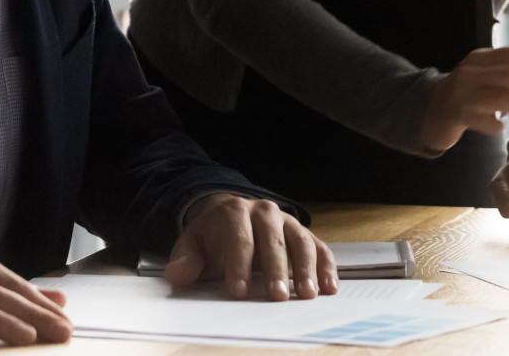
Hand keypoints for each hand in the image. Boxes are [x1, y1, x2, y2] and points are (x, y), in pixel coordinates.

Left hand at [163, 193, 338, 300]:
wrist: (230, 216)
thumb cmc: (212, 237)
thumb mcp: (191, 244)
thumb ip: (186, 260)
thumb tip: (178, 274)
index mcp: (234, 212)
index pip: (239, 240)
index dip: (239, 267)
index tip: (239, 292)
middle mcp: (265, 211)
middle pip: (273, 242)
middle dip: (276, 270)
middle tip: (277, 297)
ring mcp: (287, 221)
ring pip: (300, 243)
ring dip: (306, 269)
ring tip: (307, 294)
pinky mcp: (303, 233)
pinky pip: (319, 247)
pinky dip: (327, 266)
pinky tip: (329, 286)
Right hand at [421, 45, 508, 153]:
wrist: (429, 112)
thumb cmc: (469, 94)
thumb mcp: (493, 75)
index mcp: (484, 58)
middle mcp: (471, 71)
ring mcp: (460, 91)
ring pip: (498, 97)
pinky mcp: (452, 113)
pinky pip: (473, 117)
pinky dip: (489, 121)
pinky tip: (502, 128)